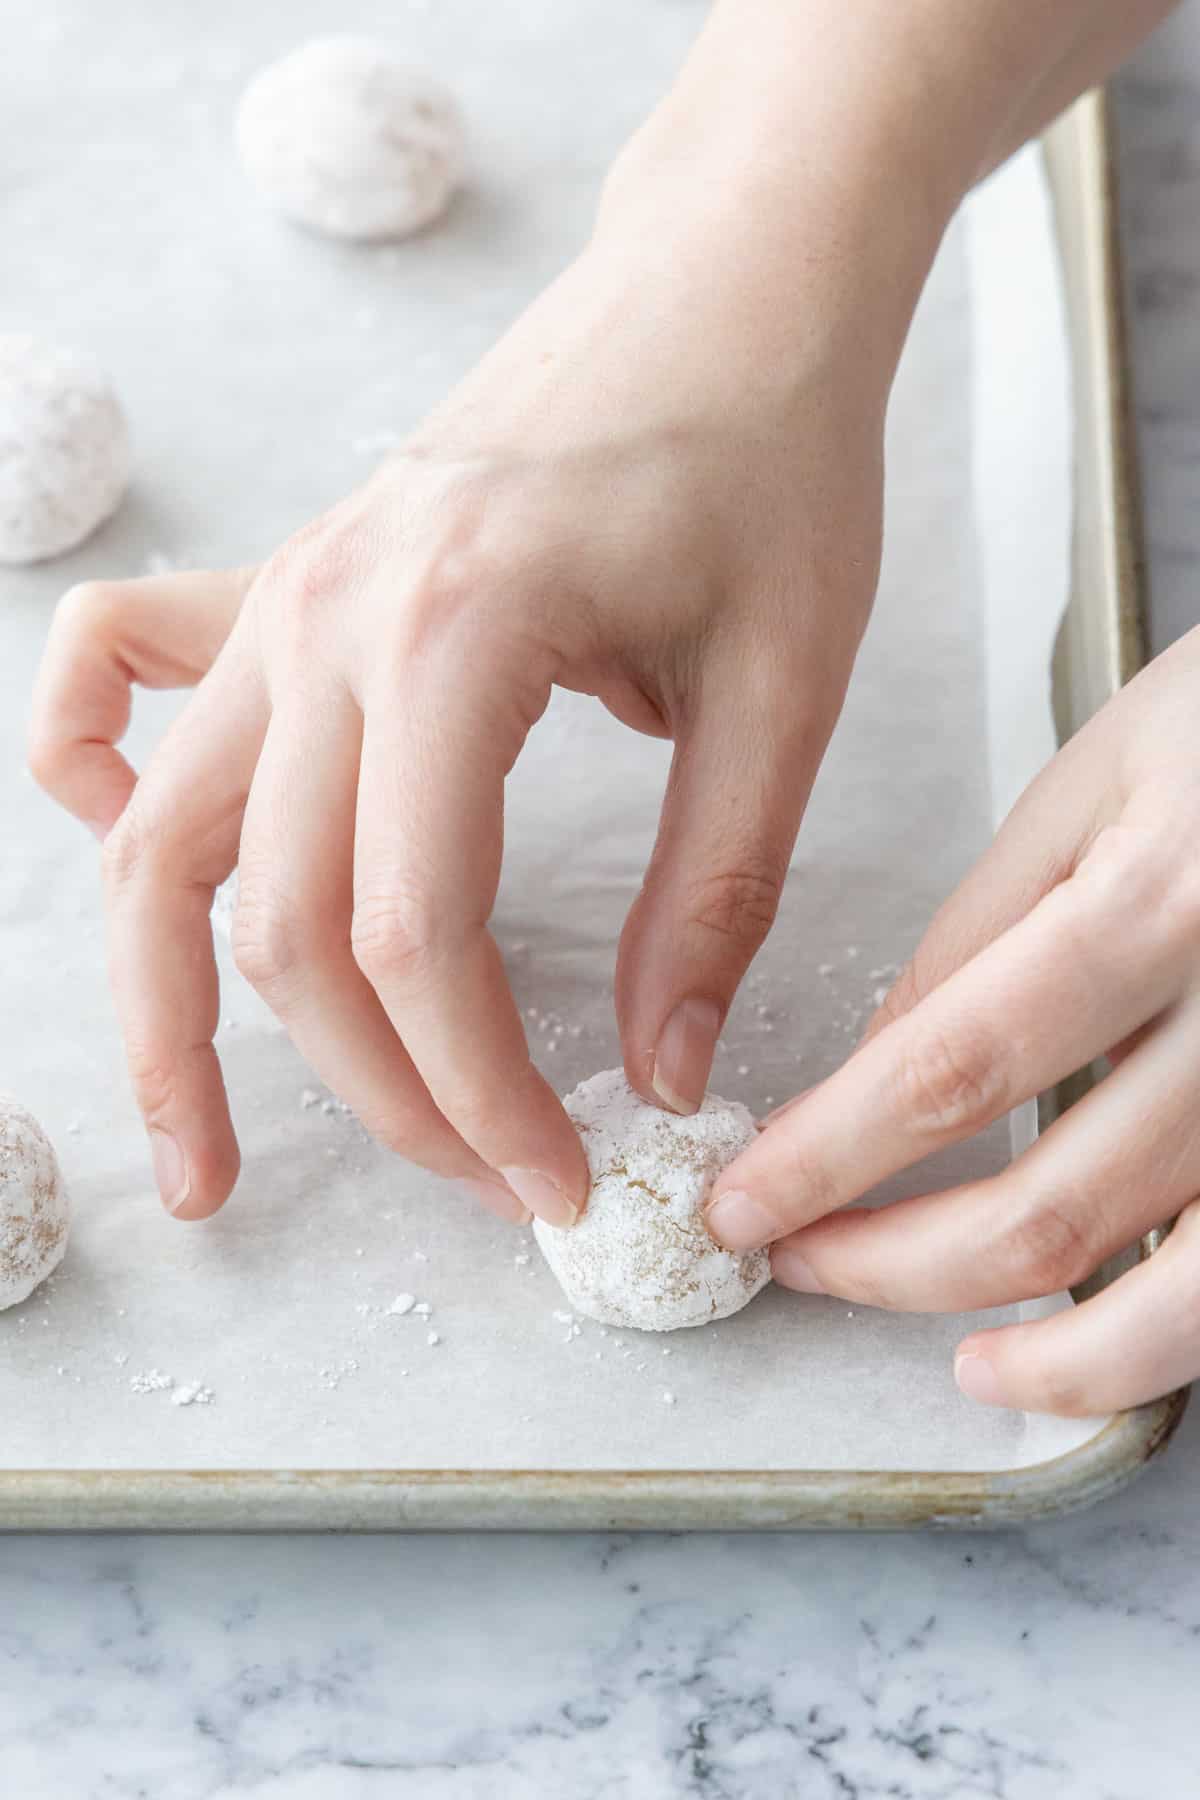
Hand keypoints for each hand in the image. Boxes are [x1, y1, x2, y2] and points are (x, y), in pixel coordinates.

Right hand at [30, 211, 890, 1231]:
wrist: (727, 282)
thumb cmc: (769, 454)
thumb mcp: (782, 688)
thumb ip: (711, 894)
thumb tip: (659, 1074)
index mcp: (451, 639)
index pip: (412, 940)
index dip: (476, 1094)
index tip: (555, 1178)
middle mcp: (321, 621)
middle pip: (286, 927)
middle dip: (381, 1091)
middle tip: (483, 1181)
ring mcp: (280, 598)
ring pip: (162, 848)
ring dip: (167, 1015)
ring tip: (197, 1154)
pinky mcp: (282, 582)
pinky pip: (117, 680)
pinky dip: (101, 780)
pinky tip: (146, 856)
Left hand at [708, 628, 1199, 1416]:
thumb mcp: (1093, 782)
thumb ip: (981, 932)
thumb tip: (873, 1066)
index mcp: (1158, 904)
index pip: (947, 1073)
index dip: (827, 1158)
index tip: (744, 1200)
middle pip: (1052, 1208)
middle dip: (895, 1264)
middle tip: (801, 1261)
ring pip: (1182, 1292)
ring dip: (1053, 1357)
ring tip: (964, 1367)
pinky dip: (1166, 1337)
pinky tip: (1098, 1345)